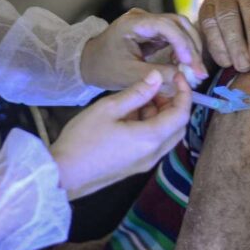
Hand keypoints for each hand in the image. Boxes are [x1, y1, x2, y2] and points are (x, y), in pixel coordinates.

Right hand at [51, 70, 190, 199]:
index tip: (176, 76)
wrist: (64, 174)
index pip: (181, 113)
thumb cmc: (83, 139)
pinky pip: (153, 143)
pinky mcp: (135, 166)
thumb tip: (156, 77)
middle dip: (172, 103)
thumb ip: (136, 93)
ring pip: (165, 135)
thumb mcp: (108, 109)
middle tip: (154, 87)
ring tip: (136, 99)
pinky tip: (128, 116)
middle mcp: (153, 154)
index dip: (184, 92)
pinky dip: (149, 126)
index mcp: (150, 138)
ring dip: (159, 114)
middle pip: (177, 126)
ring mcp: (145, 163)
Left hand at [80, 8, 207, 92]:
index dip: (182, 44)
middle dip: (191, 46)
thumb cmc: (104, 67)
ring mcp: (149, 23)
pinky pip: (174, 36)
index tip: (191, 64)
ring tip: (195, 70)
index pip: (166, 26)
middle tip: (200, 71)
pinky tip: (184, 65)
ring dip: (190, 47)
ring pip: (180, 28)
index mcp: (134, 23)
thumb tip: (184, 77)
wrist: (89, 62)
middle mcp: (144, 18)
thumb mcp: (129, 75)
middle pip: (178, 23)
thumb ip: (157, 75)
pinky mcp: (153, 31)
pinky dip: (183, 50)